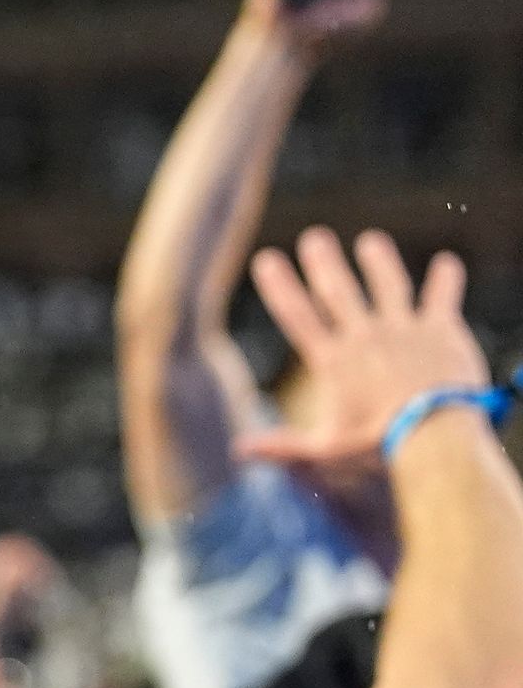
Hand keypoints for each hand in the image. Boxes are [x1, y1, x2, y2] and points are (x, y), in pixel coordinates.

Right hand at [236, 228, 488, 473]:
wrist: (434, 432)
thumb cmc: (378, 444)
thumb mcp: (325, 449)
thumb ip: (282, 446)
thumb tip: (238, 450)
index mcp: (333, 361)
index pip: (298, 316)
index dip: (280, 286)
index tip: (266, 259)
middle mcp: (364, 337)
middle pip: (338, 291)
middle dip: (324, 263)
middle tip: (315, 237)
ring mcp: (403, 329)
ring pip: (388, 285)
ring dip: (379, 262)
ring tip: (371, 241)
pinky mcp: (440, 330)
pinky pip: (442, 298)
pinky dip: (446, 279)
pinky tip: (449, 262)